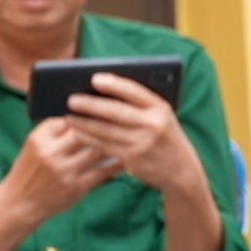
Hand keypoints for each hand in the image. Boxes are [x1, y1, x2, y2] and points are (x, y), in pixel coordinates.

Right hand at [0, 116, 121, 223]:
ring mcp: (65, 170)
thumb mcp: (35, 146)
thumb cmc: (32, 169)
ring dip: (113, 142)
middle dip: (102, 124)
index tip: (100, 108)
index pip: (66, 117)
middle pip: (84, 130)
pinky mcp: (77, 186)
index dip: (85, 112)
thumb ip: (54, 132)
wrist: (21, 201)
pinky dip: (117, 163)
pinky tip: (126, 157)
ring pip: (97, 149)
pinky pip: (104, 171)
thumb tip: (84, 115)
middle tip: (120, 118)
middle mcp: (51, 152)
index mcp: (39, 138)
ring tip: (126, 136)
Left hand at [62, 73, 203, 198]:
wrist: (182, 172)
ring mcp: (143, 144)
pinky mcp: (133, 159)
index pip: (134, 92)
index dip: (113, 84)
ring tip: (68, 115)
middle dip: (90, 105)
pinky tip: (78, 132)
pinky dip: (89, 138)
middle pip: (115, 111)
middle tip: (70, 99)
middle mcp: (153, 126)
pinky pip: (104, 146)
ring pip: (105, 130)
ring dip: (84, 122)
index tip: (93, 78)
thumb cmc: (165, 137)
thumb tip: (101, 90)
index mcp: (161, 109)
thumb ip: (139, 104)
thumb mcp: (162, 117)